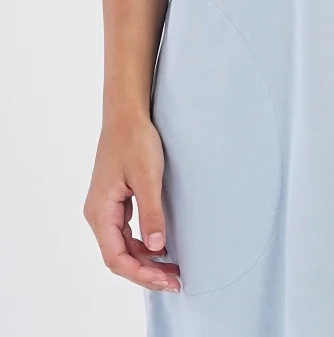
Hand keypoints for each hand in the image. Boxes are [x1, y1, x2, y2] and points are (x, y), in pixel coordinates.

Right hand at [83, 112, 180, 292]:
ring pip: (122, 246)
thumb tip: (157, 248)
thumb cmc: (135, 140)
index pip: (116, 257)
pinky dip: (142, 244)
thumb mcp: (148, 177)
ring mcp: (104, 208)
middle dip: (145, 272)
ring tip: (172, 268)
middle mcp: (98, 214)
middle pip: (118, 256)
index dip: (141, 274)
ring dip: (145, 260)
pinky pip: (125, 232)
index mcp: (100, 211)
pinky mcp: (114, 201)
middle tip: (175, 280)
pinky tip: (161, 248)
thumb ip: (152, 213)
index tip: (166, 280)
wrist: (126, 114)